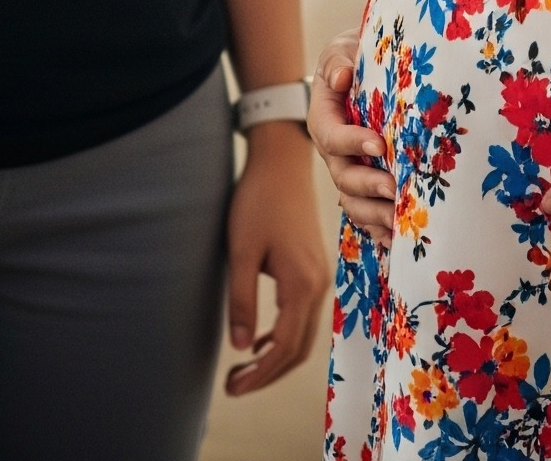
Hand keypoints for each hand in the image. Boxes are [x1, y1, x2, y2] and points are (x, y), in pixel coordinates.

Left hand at [221, 127, 331, 396]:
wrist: (282, 162)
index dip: (259, 374)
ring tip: (242, 370)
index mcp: (302, 282)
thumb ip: (242, 301)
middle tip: (232, 386)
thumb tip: (242, 349)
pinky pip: (303, 316)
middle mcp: (318, 283)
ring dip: (276, 358)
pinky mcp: (313, 268)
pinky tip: (260, 340)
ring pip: (303, 335)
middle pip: (299, 348)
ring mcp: (319, 276)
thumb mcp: (241, 251)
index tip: (231, 388)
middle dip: (267, 374)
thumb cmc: (258, 202)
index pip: (284, 346)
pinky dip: (284, 337)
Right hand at [308, 29, 392, 244]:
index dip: (351, 143)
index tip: (378, 145)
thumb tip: (341, 79)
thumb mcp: (341, 49)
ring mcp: (349, 170)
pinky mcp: (367, 182)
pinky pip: (367, 213)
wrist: (370, 67)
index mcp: (325, 119)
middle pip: (343, 177)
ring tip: (399, 221)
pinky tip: (397, 239)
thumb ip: (338, 61)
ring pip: (352, 202)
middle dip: (367, 186)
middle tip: (395, 188)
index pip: (331, 136)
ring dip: (374, 214)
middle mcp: (335, 151)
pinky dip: (379, 228)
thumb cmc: (355, 56)